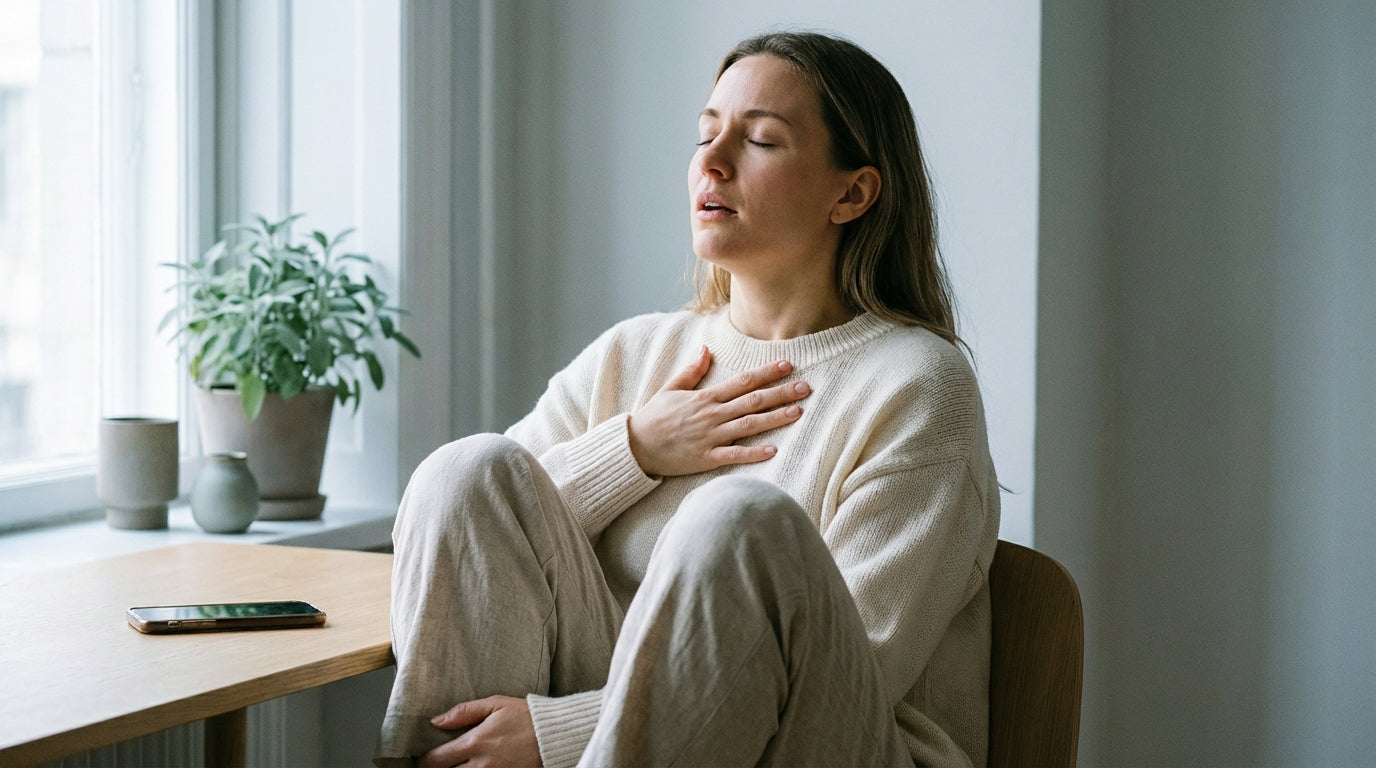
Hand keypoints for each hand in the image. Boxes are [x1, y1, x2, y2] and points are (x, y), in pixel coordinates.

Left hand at [419, 695, 540, 767]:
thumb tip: (436, 721)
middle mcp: (481, 764)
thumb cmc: (527, 717)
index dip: (424, 761)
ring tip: (453, 766)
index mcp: (476, 742)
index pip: (436, 760)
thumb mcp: (495, 704)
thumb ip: (464, 711)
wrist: (556, 736)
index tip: (424, 758)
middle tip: (437, 764)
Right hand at [628, 346, 809, 476]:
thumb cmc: (653, 417)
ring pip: (750, 425)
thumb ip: (692, 371)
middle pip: (753, 401)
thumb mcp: (670, 388)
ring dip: (776, 418)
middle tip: (806, 387)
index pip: (743, 381)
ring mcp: (711, 437)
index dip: (767, 373)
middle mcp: (712, 415)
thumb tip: (706, 349)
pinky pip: (734, 455)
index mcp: (705, 397)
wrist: (636, 447)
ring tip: (799, 411)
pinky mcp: (707, 458)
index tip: (788, 365)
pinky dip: (754, 453)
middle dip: (782, 393)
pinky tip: (773, 450)